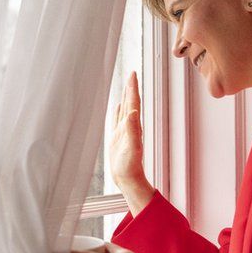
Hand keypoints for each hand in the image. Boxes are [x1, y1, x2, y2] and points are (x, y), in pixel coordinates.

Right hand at [110, 72, 153, 214]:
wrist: (127, 179)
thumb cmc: (129, 166)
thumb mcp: (132, 147)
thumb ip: (132, 130)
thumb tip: (133, 112)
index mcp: (133, 125)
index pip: (133, 102)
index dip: (132, 88)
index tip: (133, 73)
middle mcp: (129, 126)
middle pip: (130, 102)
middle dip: (130, 88)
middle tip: (131, 74)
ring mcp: (123, 131)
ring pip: (125, 109)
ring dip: (126, 96)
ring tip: (126, 86)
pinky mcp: (117, 138)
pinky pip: (117, 119)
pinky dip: (118, 110)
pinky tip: (118, 106)